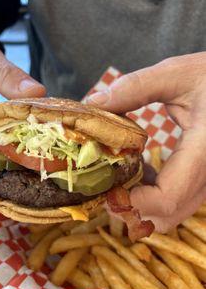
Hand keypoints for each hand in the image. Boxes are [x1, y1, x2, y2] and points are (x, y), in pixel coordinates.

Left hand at [85, 53, 205, 231]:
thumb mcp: (177, 74)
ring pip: (174, 212)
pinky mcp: (205, 176)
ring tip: (124, 173)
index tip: (106, 188)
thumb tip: (94, 102)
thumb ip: (136, 87)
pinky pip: (180, 200)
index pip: (166, 197)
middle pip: (167, 215)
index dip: (132, 202)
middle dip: (133, 207)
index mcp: (203, 149)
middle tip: (108, 183)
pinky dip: (155, 194)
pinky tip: (143, 169)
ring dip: (143, 203)